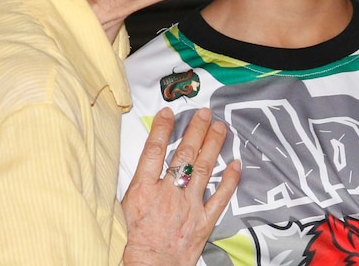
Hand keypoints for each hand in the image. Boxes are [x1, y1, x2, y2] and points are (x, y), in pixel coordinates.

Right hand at [121, 107, 240, 265]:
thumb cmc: (132, 245)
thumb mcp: (122, 211)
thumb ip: (135, 186)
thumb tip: (141, 166)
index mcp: (143, 190)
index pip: (154, 151)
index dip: (162, 128)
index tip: (169, 112)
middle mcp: (168, 194)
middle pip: (184, 154)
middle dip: (195, 129)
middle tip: (204, 112)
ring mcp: (188, 206)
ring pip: (203, 169)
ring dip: (213, 145)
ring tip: (220, 127)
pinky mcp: (203, 222)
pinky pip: (220, 197)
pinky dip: (230, 180)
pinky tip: (236, 164)